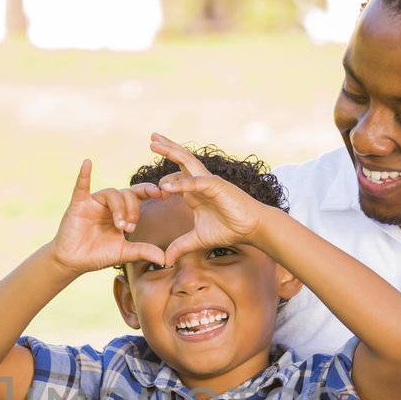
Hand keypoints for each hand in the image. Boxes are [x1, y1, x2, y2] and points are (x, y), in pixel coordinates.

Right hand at [48, 159, 167, 274]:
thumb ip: (143, 252)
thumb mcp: (124, 253)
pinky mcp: (79, 204)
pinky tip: (88, 163)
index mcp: (122, 211)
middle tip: (130, 226)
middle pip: (128, 193)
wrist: (74, 262)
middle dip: (133, 209)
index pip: (139, 196)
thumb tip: (165, 258)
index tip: (164, 195)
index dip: (151, 191)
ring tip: (119, 225)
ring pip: (112, 192)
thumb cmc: (98, 255)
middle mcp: (109, 203)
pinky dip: (84, 175)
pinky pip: (81, 186)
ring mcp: (94, 202)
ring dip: (119, 208)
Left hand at [149, 133, 278, 262]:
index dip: (162, 180)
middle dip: (166, 149)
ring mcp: (208, 182)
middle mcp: (200, 182)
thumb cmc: (229, 229)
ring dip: (170, 152)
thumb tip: (165, 260)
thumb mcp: (198, 239)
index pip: (176, 178)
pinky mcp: (217, 186)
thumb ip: (181, 246)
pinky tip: (166, 186)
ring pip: (187, 162)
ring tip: (154, 143)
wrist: (251, 228)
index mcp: (194, 192)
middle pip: (181, 161)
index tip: (149, 187)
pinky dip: (181, 183)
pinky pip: (196, 182)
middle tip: (151, 139)